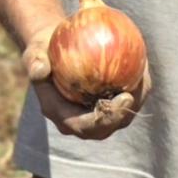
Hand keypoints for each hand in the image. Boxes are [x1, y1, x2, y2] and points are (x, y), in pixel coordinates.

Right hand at [21, 20, 149, 140]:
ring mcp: (93, 113)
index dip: (103, 121)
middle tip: (132, 95)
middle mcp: (78, 120)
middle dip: (121, 117)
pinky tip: (142, 69)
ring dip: (133, 102)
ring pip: (119, 117)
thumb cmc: (42, 50)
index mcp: (61, 115)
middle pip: (105, 128)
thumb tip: (40, 69)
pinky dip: (134, 88)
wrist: (51, 49)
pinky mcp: (105, 103)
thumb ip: (35, 62)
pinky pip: (123, 101)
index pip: (84, 127)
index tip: (120, 100)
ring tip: (142, 81)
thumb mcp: (35, 52)